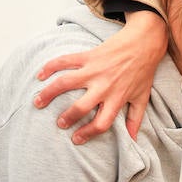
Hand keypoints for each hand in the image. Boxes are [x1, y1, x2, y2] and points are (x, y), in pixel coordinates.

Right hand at [34, 11, 167, 143]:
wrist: (144, 43)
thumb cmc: (143, 72)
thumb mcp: (142, 97)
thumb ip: (135, 119)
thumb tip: (133, 139)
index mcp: (117, 98)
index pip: (101, 123)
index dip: (87, 133)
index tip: (76, 139)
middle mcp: (104, 86)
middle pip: (81, 107)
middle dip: (67, 117)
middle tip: (59, 123)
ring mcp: (94, 70)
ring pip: (65, 83)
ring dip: (49, 94)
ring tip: (37, 103)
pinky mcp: (88, 56)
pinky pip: (65, 61)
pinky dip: (50, 67)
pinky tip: (40, 75)